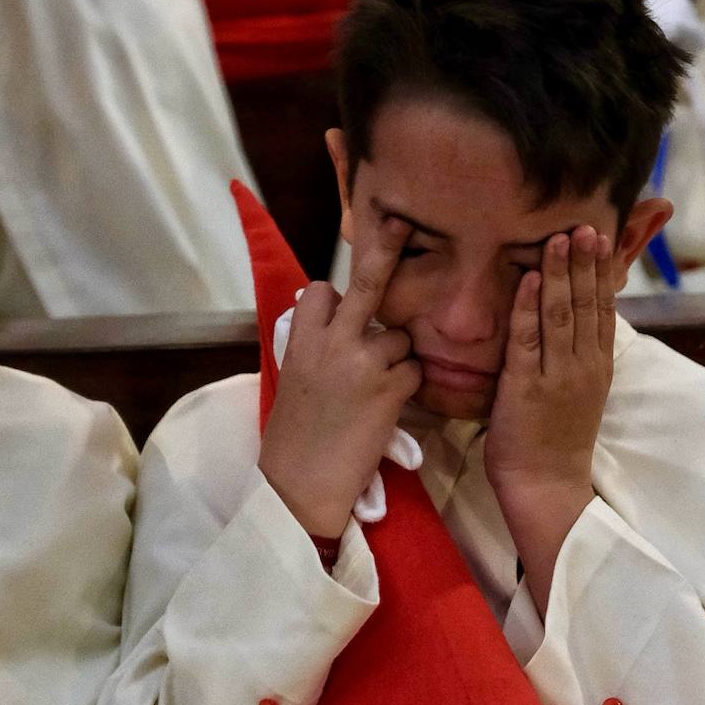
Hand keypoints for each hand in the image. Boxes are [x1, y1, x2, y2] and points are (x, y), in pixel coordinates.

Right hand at [259, 217, 421, 537]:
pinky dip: (407, 385)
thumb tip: (328, 323)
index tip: (340, 307)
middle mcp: (332, 342)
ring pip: (398, 337)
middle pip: (365, 284)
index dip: (336, 296)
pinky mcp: (391, 389)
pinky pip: (413, 369)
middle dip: (384, 250)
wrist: (300, 482)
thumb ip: (310, 347)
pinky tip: (388, 407)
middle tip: (399, 222)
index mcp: (300, 340)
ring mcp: (364, 362)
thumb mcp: (290, 381)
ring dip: (396, 357)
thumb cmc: (292, 437)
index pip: (322, 291)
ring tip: (377, 389)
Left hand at [485, 226, 615, 613]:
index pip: (603, 310)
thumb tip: (576, 326)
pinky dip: (528, 306)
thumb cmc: (554, 441)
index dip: (601, 273)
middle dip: (585, 262)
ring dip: (559, 273)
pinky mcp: (527, 386)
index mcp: (597, 367)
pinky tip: (528, 278)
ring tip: (559, 239)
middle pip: (587, 304)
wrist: (546, 485)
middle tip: (585, 224)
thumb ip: (577, 358)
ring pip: (561, 314)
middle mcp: (583, 366)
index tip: (601, 238)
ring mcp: (557, 375)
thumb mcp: (578, 393)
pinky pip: (528, 338)